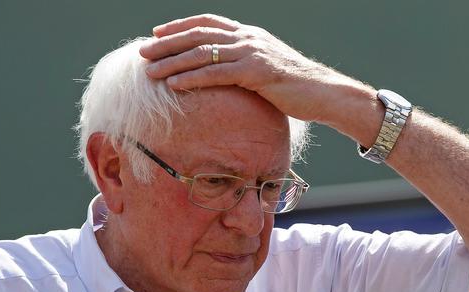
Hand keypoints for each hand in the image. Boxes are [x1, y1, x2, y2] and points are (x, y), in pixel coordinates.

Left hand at [139, 14, 361, 123]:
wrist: (324, 93)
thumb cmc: (297, 88)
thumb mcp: (268, 69)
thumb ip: (247, 65)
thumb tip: (229, 74)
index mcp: (249, 34)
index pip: (208, 22)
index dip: (180, 25)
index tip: (157, 32)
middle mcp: (248, 38)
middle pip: (198, 35)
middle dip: (167, 43)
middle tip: (143, 51)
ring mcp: (252, 53)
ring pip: (202, 53)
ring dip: (172, 62)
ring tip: (150, 72)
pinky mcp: (256, 72)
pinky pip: (216, 74)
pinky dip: (192, 79)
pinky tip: (174, 85)